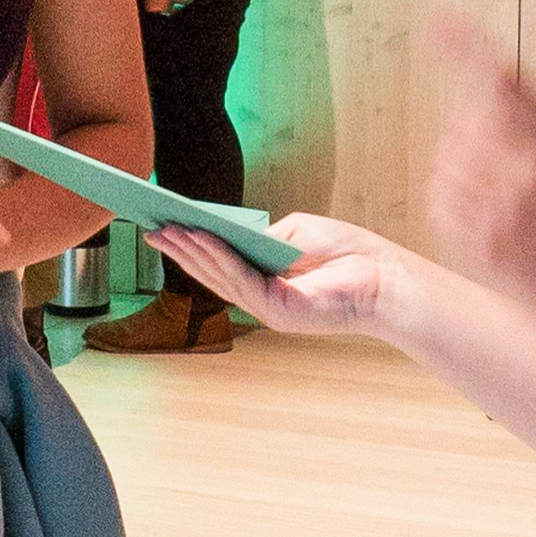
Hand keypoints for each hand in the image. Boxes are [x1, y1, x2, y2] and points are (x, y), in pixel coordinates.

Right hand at [150, 214, 409, 336]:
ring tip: (168, 229)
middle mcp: (262, 299)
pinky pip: (242, 279)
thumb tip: (230, 233)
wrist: (384, 276)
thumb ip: (263, 235)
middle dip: (181, 249)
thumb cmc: (348, 254)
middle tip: (151, 227)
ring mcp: (268, 308)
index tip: (163, 225)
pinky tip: (202, 237)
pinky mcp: (280, 310)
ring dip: (192, 252)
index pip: (220, 265)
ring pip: (221, 278)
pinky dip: (219, 257)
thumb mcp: (297, 233)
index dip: (190, 247)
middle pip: (212, 272)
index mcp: (265, 281)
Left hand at [421, 13, 535, 336]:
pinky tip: (486, 224)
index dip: (466, 49)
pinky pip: (442, 200)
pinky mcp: (480, 243)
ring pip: (450, 158)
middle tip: (502, 168)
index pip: (505, 82)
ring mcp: (502, 208)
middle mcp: (531, 170)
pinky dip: (452, 204)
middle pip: (469, 119)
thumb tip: (495, 105)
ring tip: (502, 203)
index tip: (441, 24)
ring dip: (463, 169)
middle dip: (475, 132)